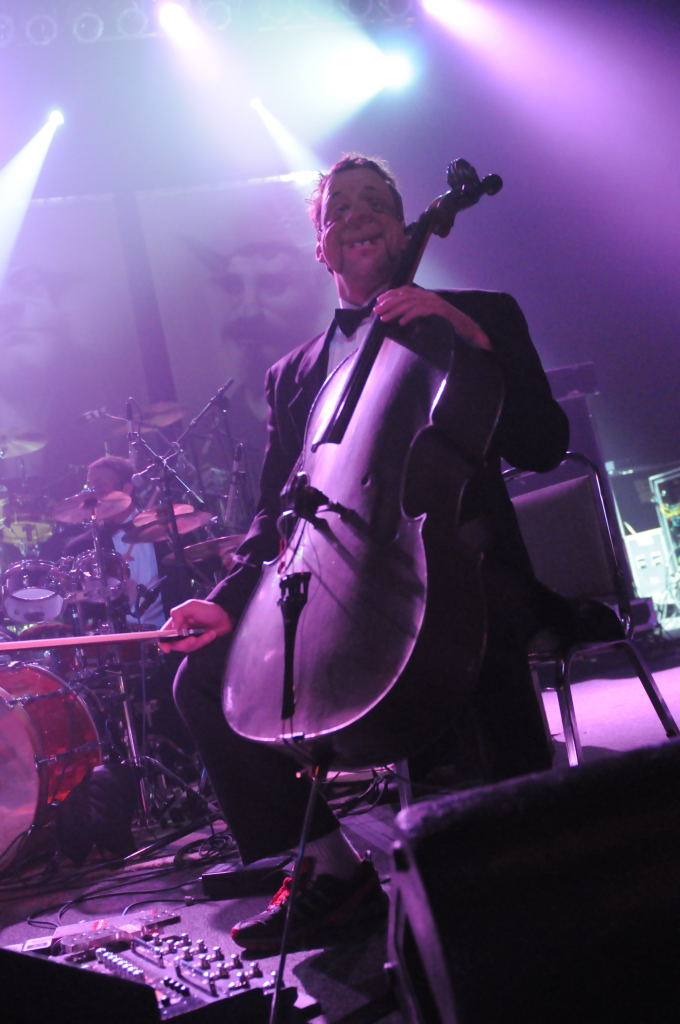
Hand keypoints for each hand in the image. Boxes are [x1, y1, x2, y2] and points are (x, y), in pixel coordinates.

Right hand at [158, 599, 232, 653]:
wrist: (225, 616)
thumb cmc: (208, 609)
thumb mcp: (191, 606)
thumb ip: (178, 614)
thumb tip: (174, 629)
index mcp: (176, 620)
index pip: (164, 633)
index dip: (163, 642)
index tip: (167, 649)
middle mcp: (180, 630)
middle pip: (175, 644)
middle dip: (184, 644)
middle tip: (193, 639)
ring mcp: (189, 637)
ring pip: (187, 647)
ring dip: (198, 641)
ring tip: (208, 633)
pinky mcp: (198, 642)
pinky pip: (197, 647)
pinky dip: (205, 641)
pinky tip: (211, 634)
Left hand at [374, 285, 490, 349]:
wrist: (469, 329)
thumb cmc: (448, 326)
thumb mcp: (429, 318)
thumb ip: (417, 314)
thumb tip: (400, 319)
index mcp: (427, 296)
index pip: (405, 291)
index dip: (390, 295)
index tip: (378, 302)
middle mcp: (430, 296)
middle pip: (405, 296)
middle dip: (389, 303)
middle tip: (377, 311)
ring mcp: (436, 303)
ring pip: (411, 303)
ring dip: (395, 311)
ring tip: (384, 319)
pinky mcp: (441, 311)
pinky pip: (422, 311)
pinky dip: (410, 316)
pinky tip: (401, 323)